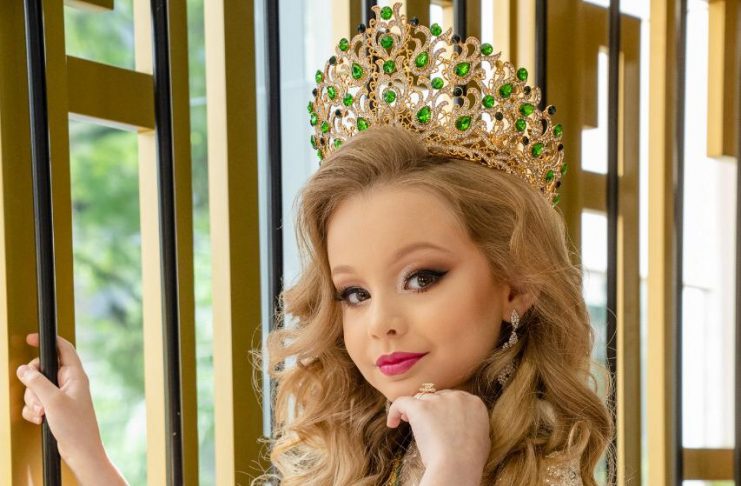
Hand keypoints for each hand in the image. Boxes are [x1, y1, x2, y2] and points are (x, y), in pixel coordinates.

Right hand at [16, 333, 126, 484]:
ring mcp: (62, 395)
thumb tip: (23, 369)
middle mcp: (69, 382)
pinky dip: (34, 411)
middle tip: (38, 399)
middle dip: (33, 386)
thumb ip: (37, 382)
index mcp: (75, 375)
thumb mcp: (52, 401)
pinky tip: (40, 420)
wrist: (80, 450)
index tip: (30, 338)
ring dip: (33, 402)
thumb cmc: (74, 425)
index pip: (63, 348)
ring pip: (36, 388)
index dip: (48, 340)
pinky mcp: (55, 407)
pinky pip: (37, 402)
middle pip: (42, 370)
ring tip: (42, 414)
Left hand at [386, 389, 490, 484]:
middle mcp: (458, 396)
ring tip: (408, 423)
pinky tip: (392, 423)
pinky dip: (395, 411)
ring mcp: (438, 400)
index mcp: (475, 403)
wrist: (457, 466)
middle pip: (438, 397)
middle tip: (423, 424)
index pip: (454, 399)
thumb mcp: (482, 439)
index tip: (437, 419)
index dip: (444, 408)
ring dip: (415, 410)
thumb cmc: (470, 460)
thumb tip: (464, 426)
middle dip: (430, 409)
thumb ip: (473, 425)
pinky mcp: (420, 407)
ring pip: (421, 399)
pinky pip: (401, 402)